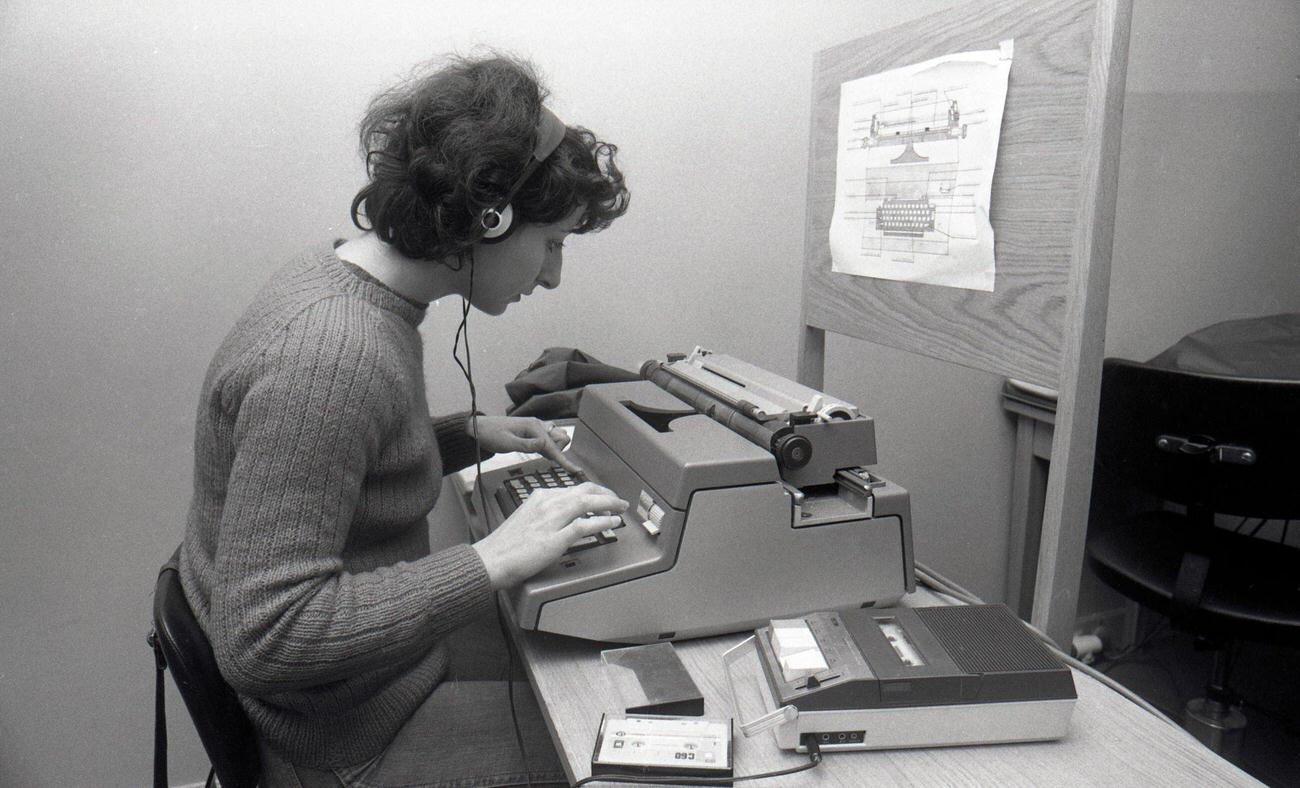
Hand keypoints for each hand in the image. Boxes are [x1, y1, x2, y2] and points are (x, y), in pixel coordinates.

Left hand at [471, 415, 580, 472]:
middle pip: (562, 438)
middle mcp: (539, 425)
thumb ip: (527, 445)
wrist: (479, 428)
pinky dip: (550, 447)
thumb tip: (546, 445)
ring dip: (555, 448)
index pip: (554, 446)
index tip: (576, 471)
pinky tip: (545, 455)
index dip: (564, 460)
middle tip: (544, 458)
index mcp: (534, 427)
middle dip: (558, 450)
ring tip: (542, 456)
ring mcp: (537, 428)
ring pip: (557, 437)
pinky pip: (549, 439)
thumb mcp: (507, 443)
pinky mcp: (533, 433)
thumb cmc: (491, 435)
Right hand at [472, 482, 628, 588]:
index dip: (593, 492)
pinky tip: (611, 522)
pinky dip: (602, 522)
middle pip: (584, 491)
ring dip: (608, 504)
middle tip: (617, 500)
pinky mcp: (555, 538)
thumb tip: (564, 519)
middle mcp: (547, 504)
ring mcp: (552, 520)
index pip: (573, 489)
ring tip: (620, 508)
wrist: (491, 559)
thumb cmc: (506, 545)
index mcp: (539, 497)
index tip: (602, 496)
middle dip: (605, 494)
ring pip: (587, 503)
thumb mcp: (526, 519)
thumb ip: (545, 515)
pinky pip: (585, 526)